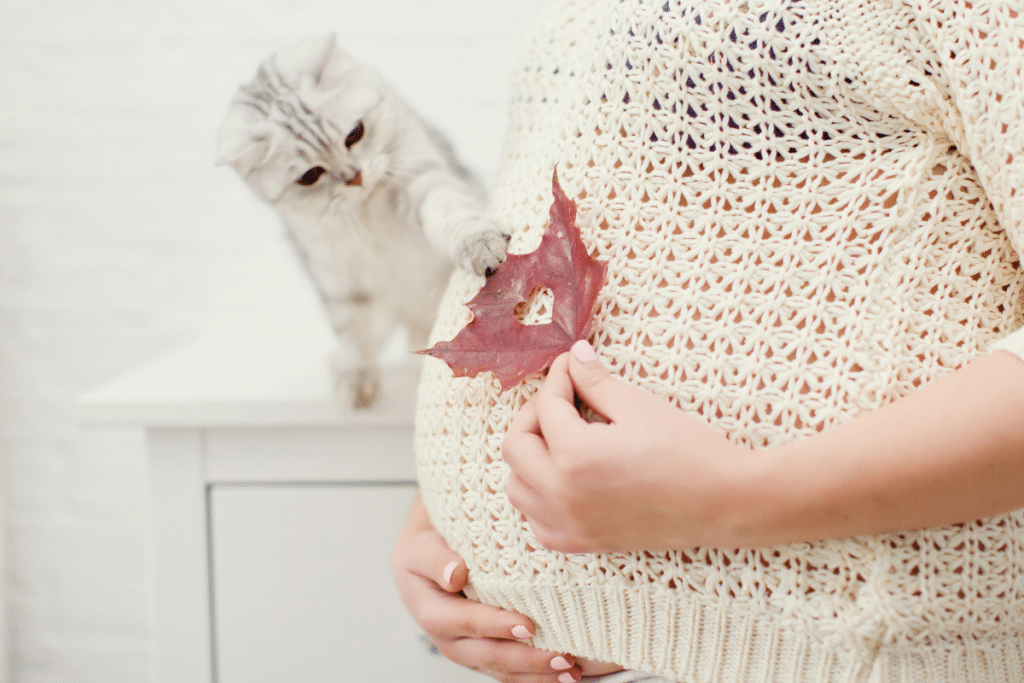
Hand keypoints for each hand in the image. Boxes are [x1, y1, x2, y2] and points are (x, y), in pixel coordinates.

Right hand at [392, 494, 585, 682]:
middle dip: (527, 659)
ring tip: (570, 672)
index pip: (468, 622)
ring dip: (537, 674)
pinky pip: (509, 671)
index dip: (497, 626)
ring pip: (503, 670)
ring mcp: (468, 651)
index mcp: (433, 613)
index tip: (528, 625)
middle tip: (562, 658)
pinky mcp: (483, 654)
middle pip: (490, 655)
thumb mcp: (422, 548)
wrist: (426, 562)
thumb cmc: (427, 551)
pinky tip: (563, 674)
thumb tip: (455, 574)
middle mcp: (449, 640)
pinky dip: (535, 675)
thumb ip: (436, 560)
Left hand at [503, 340, 755, 552]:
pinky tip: (562, 481)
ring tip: (559, 439)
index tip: (569, 364)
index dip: (557, 378)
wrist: (726, 502)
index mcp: (575, 456)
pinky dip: (539, 500)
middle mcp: (562, 495)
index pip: (546, 407)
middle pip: (516, 447)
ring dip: (528, 459)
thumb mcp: (638, 406)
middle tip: (562, 399)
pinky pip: (538, 523)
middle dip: (533, 415)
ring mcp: (570, 524)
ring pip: (518, 488)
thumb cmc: (688, 450)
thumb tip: (574, 357)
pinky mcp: (584, 543)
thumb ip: (596, 381)